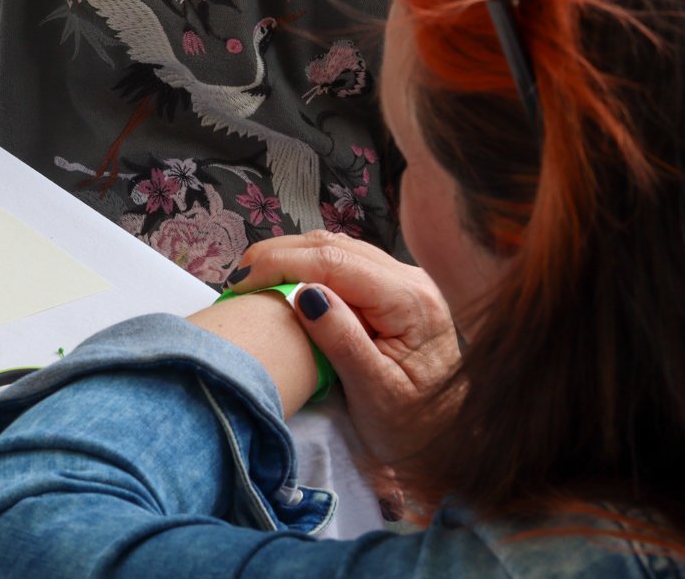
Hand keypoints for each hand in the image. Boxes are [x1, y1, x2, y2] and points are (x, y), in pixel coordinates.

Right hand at [234, 230, 461, 465]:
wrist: (447, 439)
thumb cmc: (413, 426)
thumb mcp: (375, 392)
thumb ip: (342, 340)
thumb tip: (305, 294)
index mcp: (410, 300)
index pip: (335, 261)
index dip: (281, 264)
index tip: (241, 282)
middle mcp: (409, 279)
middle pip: (332, 244)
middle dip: (278, 254)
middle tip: (237, 278)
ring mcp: (401, 281)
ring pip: (334, 247)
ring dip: (289, 258)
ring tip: (252, 278)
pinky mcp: (390, 290)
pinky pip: (341, 263)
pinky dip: (305, 267)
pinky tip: (283, 284)